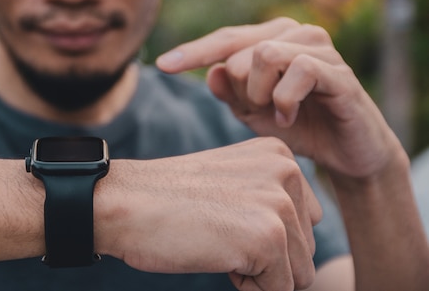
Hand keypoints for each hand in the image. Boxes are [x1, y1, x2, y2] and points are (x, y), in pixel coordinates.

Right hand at [95, 138, 321, 290]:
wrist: (126, 203)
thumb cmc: (169, 199)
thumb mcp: (232, 182)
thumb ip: (270, 198)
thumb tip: (302, 249)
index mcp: (280, 156)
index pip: (307, 222)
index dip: (266, 236)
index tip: (225, 217)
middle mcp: (288, 172)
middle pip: (307, 249)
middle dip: (266, 257)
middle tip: (218, 232)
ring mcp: (280, 204)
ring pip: (299, 274)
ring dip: (259, 274)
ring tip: (217, 242)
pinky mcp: (269, 237)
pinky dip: (247, 287)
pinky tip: (215, 255)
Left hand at [156, 17, 399, 177]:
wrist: (345, 152)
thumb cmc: (298, 125)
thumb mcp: (252, 112)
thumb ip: (230, 92)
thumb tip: (212, 72)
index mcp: (271, 37)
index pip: (224, 39)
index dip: (192, 52)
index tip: (161, 66)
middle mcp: (295, 32)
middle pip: (240, 53)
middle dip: (241, 91)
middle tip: (261, 110)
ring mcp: (319, 47)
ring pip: (264, 55)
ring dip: (261, 94)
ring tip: (277, 113)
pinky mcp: (338, 70)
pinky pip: (298, 72)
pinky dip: (285, 101)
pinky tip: (291, 117)